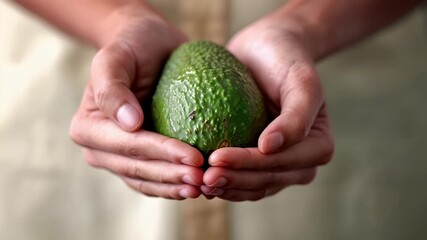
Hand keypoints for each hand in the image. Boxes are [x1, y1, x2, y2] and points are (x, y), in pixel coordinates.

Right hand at [69, 3, 203, 199]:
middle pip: (138, 168)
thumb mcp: (116, 56)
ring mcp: (117, 158)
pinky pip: (154, 180)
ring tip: (203, 188)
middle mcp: (99, 148)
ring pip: (146, 181)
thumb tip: (129, 124)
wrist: (146, 47)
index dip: (162, 154)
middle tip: (204, 179)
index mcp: (88, 127)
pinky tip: (196, 186)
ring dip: (174, 187)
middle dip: (172, 176)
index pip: (130, 145)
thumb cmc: (132, 46)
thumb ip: (113, 87)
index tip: (195, 158)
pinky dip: (173, 185)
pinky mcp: (137, 160)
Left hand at [201, 13, 333, 200]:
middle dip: (234, 181)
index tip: (216, 158)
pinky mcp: (258, 162)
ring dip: (227, 188)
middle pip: (267, 180)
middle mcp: (301, 162)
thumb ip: (296, 116)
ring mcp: (279, 165)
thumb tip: (270, 148)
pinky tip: (201, 179)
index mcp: (318, 146)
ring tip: (199, 182)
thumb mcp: (300, 80)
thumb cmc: (285, 60)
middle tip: (203, 177)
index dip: (249, 164)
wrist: (266, 51)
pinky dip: (224, 183)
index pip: (282, 162)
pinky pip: (242, 181)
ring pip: (253, 187)